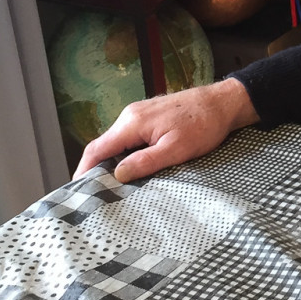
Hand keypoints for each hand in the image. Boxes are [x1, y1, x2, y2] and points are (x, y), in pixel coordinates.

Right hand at [75, 78, 258, 183]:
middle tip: (95, 197)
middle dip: (96, 171)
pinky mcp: (149, 117)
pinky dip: (125, 155)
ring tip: (112, 189)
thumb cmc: (204, 124)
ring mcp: (139, 115)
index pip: (97, 149)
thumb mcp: (176, 149)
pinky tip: (131, 170)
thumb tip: (117, 175)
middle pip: (104, 147)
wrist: (223, 102)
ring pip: (116, 143)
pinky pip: (129, 139)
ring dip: (112, 164)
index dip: (84, 171)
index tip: (78, 191)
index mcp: (132, 123)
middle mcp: (130, 116)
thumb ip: (146, 161)